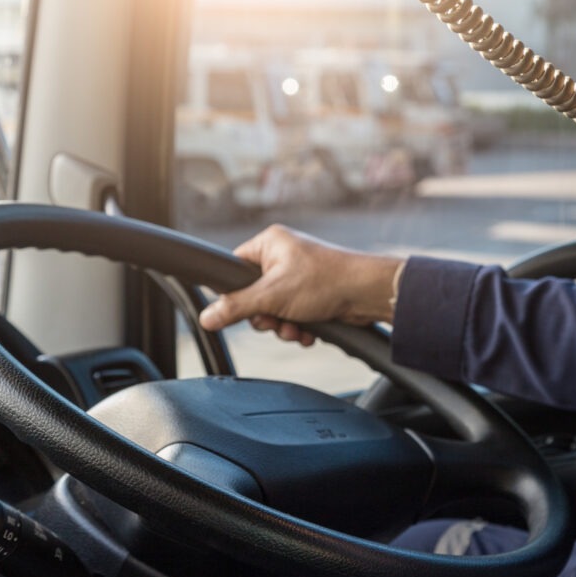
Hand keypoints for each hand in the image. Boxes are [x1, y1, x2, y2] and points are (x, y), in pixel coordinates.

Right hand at [198, 224, 401, 345]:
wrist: (368, 293)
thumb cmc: (325, 281)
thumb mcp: (272, 296)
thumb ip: (236, 307)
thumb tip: (207, 317)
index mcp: (269, 244)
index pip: (234, 269)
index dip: (236, 294)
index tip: (245, 309)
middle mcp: (283, 256)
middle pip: (253, 295)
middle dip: (266, 317)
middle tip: (276, 321)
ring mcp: (299, 276)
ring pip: (274, 309)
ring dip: (283, 325)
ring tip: (296, 328)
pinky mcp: (313, 294)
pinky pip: (292, 314)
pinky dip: (298, 326)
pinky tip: (308, 332)